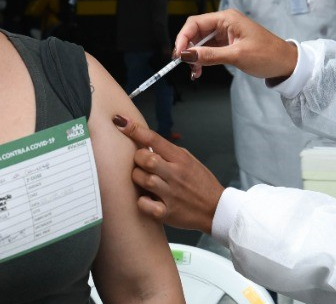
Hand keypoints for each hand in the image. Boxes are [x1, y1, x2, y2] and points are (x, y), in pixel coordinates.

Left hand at [112, 115, 223, 233]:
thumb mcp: (188, 160)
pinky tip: (147, 199)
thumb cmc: (200, 183)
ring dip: (138, 178)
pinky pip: (145, 204)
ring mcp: (171, 194)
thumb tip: (144, 142)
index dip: (134, 129)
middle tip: (140, 164)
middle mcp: (175, 174)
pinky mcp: (167, 213)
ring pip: (143, 179)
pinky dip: (142, 201)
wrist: (215, 208)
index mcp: (180, 158)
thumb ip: (167, 152)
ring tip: (143, 181)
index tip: (120, 122)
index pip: (154, 139)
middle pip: (145, 159)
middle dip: (137, 159)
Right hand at [174, 9, 297, 80]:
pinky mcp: (228, 44)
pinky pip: (209, 49)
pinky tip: (200, 70)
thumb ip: (210, 55)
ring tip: (194, 72)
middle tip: (185, 65)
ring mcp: (226, 34)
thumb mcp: (237, 56)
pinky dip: (202, 59)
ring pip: (201, 43)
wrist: (286, 64)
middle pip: (196, 32)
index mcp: (227, 18)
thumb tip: (187, 55)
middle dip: (188, 49)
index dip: (183, 37)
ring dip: (195, 56)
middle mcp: (225, 23)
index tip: (178, 55)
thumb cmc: (267, 55)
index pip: (195, 23)